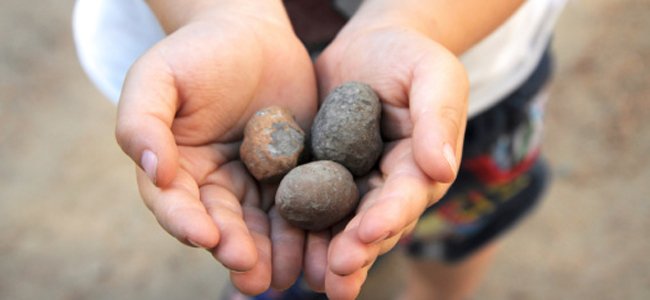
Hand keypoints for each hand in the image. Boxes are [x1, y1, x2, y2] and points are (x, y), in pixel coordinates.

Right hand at [115, 3, 316, 294]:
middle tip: (252, 274)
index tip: (207, 238)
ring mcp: (255, 182)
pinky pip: (299, 205)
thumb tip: (152, 170)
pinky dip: (307, 229)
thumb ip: (142, 121)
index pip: (176, 203)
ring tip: (286, 276)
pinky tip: (318, 248)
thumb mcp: (158, 77)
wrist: (251, 34)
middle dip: (237, 250)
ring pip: (262, 225)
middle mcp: (214, 184)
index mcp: (176, 169)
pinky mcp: (291, 175)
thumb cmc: (198, 52)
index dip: (186, 223)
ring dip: (273, 252)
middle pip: (223, 224)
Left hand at [311, 25, 468, 298]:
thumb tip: (442, 169)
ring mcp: (355, 185)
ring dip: (329, 255)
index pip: (406, 196)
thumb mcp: (433, 74)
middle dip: (357, 251)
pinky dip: (301, 228)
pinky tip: (283, 249)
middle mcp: (388, 185)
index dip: (389, 217)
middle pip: (374, 224)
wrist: (369, 47)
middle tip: (336, 277)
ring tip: (314, 281)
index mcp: (421, 167)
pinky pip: (311, 204)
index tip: (367, 234)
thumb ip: (439, 117)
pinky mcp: (323, 177)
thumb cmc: (407, 56)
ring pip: (342, 225)